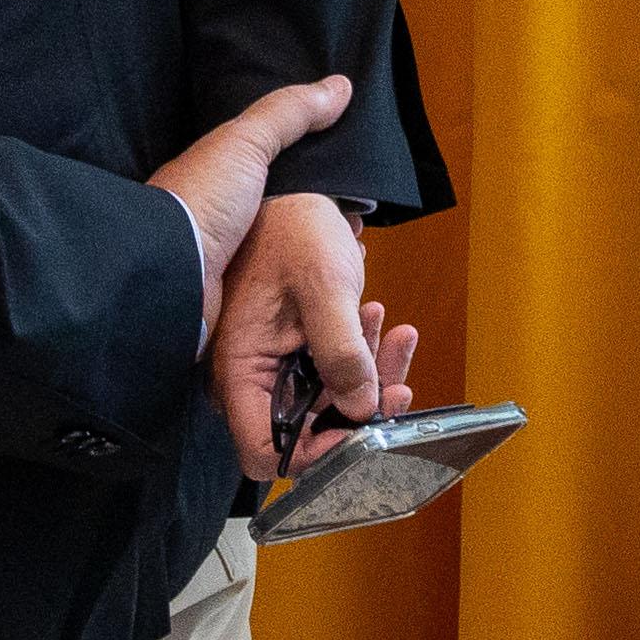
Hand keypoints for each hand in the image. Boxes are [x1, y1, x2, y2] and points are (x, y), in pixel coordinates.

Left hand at [146, 72, 352, 335]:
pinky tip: (329, 284)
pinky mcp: (234, 295)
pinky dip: (301, 285)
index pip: (272, 165)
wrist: (167, 275)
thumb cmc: (200, 201)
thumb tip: (341, 85)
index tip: (349, 179)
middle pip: (281, 211)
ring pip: (282, 253)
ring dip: (311, 255)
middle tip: (359, 226)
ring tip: (354, 258)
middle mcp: (220, 215)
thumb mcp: (245, 143)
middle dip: (317, 218)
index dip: (311, 168)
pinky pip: (276, 287)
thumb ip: (289, 113)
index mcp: (217, 176)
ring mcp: (226, 257)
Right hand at [209, 194, 421, 485]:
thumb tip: (362, 408)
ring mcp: (272, 364)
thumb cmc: (295, 228)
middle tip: (399, 386)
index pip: (265, 449)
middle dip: (356, 411)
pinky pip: (330, 371)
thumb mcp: (325, 287)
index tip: (357, 429)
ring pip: (325, 401)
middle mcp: (249, 376)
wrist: (295, 187)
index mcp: (239, 369)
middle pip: (304, 429)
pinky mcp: (292, 349)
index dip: (313, 453)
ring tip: (397, 335)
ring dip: (369, 376)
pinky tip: (380, 317)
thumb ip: (342, 351)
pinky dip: (362, 353)